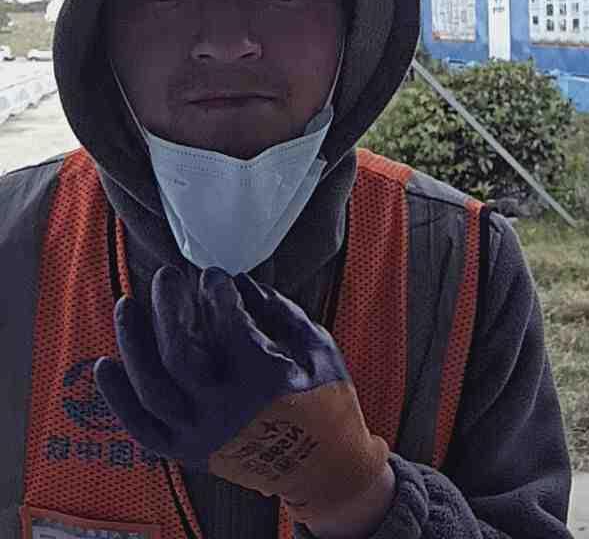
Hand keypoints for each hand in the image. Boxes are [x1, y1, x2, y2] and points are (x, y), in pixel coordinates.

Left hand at [94, 266, 388, 521]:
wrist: (323, 470)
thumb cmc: (326, 401)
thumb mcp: (316, 347)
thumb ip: (278, 310)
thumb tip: (238, 281)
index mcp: (264, 381)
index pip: (226, 323)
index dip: (216, 291)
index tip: (213, 274)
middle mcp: (226, 412)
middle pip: (178, 353)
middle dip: (168, 307)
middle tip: (167, 276)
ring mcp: (203, 436)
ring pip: (152, 388)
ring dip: (134, 342)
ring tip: (125, 305)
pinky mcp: (190, 452)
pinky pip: (144, 429)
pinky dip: (120, 400)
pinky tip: (105, 366)